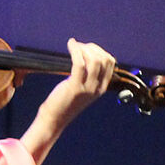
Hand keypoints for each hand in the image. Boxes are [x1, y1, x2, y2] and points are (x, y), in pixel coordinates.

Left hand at [20, 38, 115, 163]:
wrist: (54, 119)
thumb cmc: (63, 102)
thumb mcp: (81, 88)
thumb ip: (87, 75)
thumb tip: (86, 55)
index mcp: (101, 88)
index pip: (111, 63)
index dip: (100, 51)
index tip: (87, 48)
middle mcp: (97, 88)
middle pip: (104, 59)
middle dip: (92, 48)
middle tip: (79, 47)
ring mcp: (87, 88)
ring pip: (94, 60)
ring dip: (84, 48)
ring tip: (74, 46)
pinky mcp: (75, 88)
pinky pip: (79, 63)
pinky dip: (75, 50)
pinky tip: (70, 44)